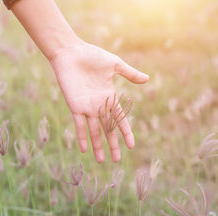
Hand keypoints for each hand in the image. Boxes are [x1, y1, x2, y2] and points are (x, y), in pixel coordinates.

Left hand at [50, 42, 148, 162]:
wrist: (70, 52)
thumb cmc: (91, 55)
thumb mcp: (114, 64)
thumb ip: (129, 73)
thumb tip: (147, 79)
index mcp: (109, 96)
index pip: (120, 118)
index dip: (126, 132)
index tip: (131, 145)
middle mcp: (98, 105)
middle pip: (107, 129)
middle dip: (112, 145)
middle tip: (117, 160)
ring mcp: (86, 107)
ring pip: (93, 131)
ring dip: (97, 146)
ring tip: (101, 161)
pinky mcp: (74, 105)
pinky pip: (79, 124)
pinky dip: (81, 137)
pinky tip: (84, 149)